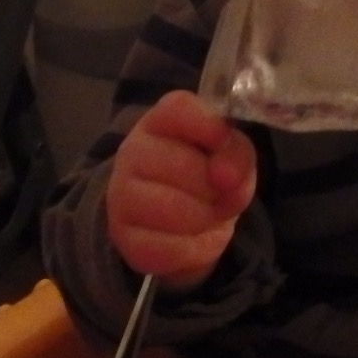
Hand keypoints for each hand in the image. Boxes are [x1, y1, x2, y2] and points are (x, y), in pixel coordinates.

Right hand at [105, 91, 256, 290]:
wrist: (178, 224)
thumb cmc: (206, 176)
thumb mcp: (231, 158)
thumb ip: (236, 155)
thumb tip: (225, 175)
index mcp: (160, 122)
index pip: (176, 109)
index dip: (206, 124)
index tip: (223, 141)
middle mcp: (131, 152)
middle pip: (184, 165)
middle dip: (216, 187)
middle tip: (220, 193)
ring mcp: (121, 196)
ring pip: (176, 209)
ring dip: (207, 218)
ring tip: (207, 215)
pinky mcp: (124, 239)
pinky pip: (171, 248)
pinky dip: (195, 249)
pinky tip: (192, 239)